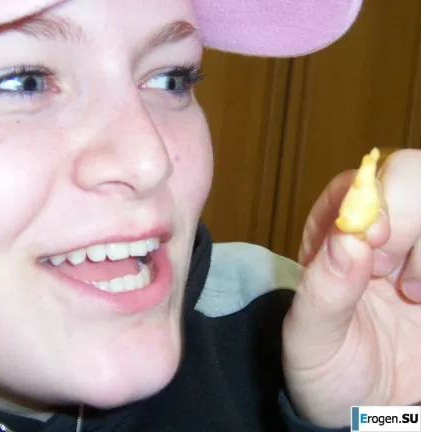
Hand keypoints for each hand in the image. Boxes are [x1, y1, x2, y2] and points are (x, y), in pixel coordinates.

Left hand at [282, 149, 420, 426]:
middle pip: (412, 178)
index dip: (375, 199)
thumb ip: (324, 289)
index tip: (379, 239)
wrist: (365, 410)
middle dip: (412, 220)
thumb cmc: (327, 368)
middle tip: (394, 278)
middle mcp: (380, 235)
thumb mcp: (311, 338)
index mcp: (333, 238)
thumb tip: (349, 238)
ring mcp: (418, 251)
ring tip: (414, 296)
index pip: (357, 185)